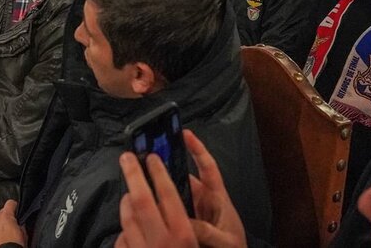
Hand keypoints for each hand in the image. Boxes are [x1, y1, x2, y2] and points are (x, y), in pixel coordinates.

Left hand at [0, 200, 25, 247]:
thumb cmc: (15, 246)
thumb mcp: (24, 234)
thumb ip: (20, 225)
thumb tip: (20, 224)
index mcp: (5, 217)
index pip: (10, 203)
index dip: (15, 206)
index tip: (17, 210)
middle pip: (0, 214)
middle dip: (6, 218)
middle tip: (12, 226)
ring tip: (5, 237)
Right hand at [115, 130, 246, 247]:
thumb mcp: (225, 240)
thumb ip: (207, 230)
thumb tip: (185, 223)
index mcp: (217, 197)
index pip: (207, 167)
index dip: (197, 149)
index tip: (186, 134)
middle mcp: (203, 201)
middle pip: (183, 178)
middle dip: (168, 168)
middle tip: (150, 158)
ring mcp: (192, 212)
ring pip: (174, 195)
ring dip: (162, 190)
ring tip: (145, 182)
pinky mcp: (184, 224)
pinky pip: (170, 212)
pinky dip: (160, 209)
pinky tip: (148, 209)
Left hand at [117, 150, 195, 247]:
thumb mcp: (197, 245)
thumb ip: (190, 228)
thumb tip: (174, 203)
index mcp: (183, 234)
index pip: (168, 194)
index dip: (158, 172)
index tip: (153, 158)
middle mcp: (161, 241)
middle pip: (141, 200)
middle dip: (133, 174)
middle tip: (126, 158)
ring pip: (127, 218)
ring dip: (127, 203)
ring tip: (129, 194)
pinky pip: (122, 239)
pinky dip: (125, 230)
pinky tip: (129, 228)